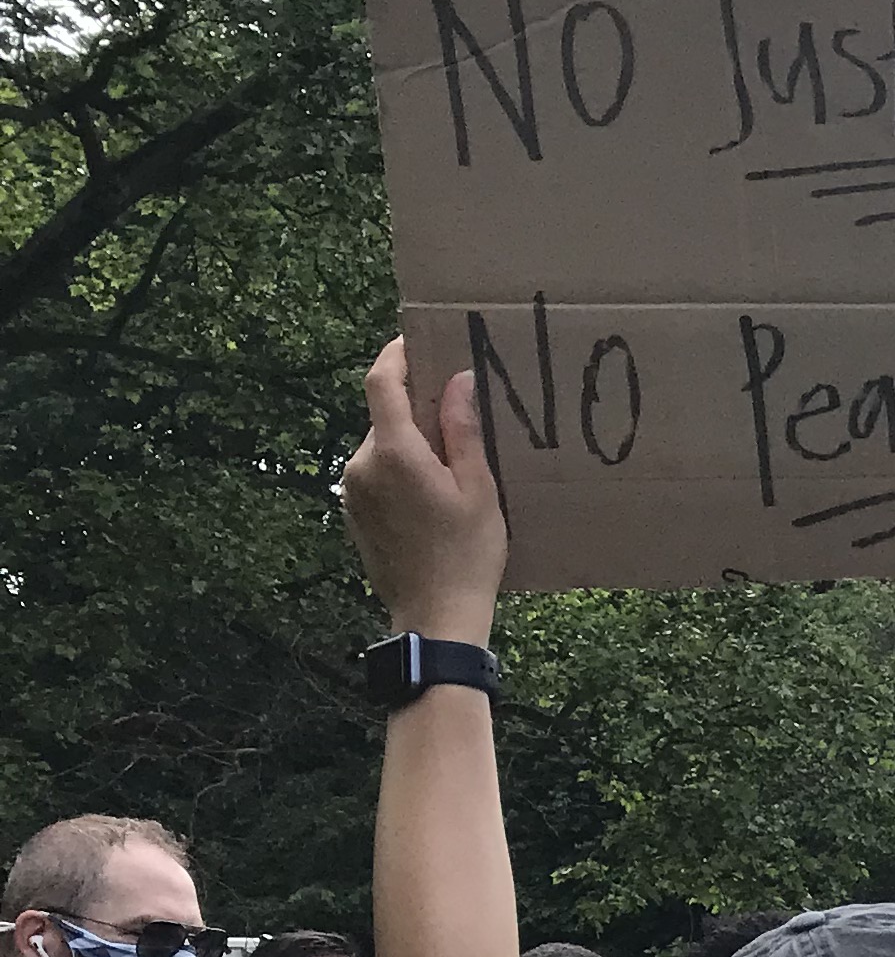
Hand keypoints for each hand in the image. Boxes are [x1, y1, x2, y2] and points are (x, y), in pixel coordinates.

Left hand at [340, 339, 509, 630]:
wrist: (434, 616)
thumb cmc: (467, 555)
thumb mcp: (479, 489)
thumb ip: (463, 430)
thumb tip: (457, 380)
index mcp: (395, 452)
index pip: (382, 382)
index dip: (396, 353)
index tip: (417, 339)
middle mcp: (362, 464)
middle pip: (385, 416)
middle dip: (417, 408)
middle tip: (459, 414)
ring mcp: (353, 489)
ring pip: (382, 446)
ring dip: (412, 443)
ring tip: (453, 466)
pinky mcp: (354, 511)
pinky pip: (377, 473)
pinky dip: (402, 469)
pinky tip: (433, 496)